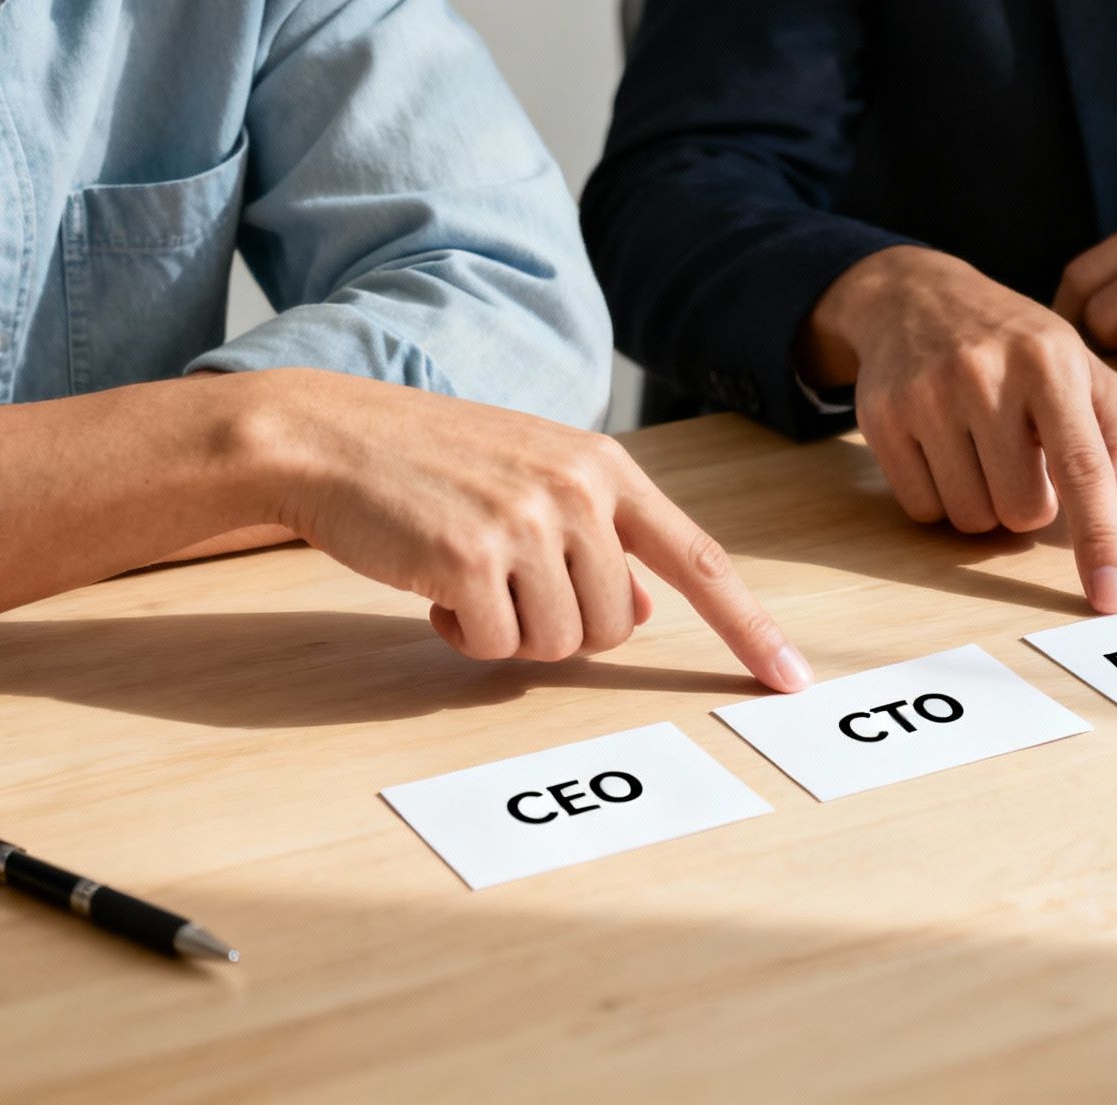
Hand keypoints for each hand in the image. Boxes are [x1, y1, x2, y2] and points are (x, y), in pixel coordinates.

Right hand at [246, 370, 810, 691]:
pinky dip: (463, 635)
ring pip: (559, 645)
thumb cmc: (429, 463)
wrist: (327, 437)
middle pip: (617, 627)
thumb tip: (643, 611)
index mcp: (605, 469)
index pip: (700, 560)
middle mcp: (578, 492)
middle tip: (504, 585)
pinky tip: (432, 587)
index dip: (749, 627)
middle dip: (561, 628)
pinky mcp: (470, 558)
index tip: (790, 679)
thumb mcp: (531, 476)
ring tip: (464, 575)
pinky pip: (496, 648)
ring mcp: (526, 523)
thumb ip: (596, 534)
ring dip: (509, 633)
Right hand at [798, 247, 1116, 612]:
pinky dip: (940, 498)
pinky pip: (922, 510)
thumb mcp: (1085, 375)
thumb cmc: (1019, 348)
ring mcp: (927, 396)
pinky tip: (942, 451)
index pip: (1083, 468)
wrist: (917, 298)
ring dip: (984, 503)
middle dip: (1028, 502)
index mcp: (1051, 363)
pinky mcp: (881, 418)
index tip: (1110, 598)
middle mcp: (986, 375)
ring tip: (980, 450)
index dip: (1099, 539)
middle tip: (1019, 456)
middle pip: (1021, 510)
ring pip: (970, 518)